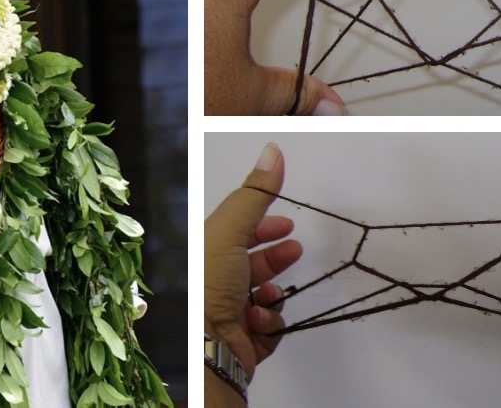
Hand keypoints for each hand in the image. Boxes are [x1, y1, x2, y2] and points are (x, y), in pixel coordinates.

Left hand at [205, 143, 301, 379]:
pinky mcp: (246, 341)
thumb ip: (255, 193)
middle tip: (293, 249)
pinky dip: (269, 322)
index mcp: (207, 255)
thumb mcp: (230, 229)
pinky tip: (259, 319)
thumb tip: (273, 151)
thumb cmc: (210, 286)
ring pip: (266, 296)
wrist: (209, 349)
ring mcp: (231, 314)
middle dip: (275, 257)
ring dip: (271, 291)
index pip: (238, 234)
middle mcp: (216, 283)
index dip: (263, 225)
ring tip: (269, 292)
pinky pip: (270, 326)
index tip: (286, 224)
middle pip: (254, 264)